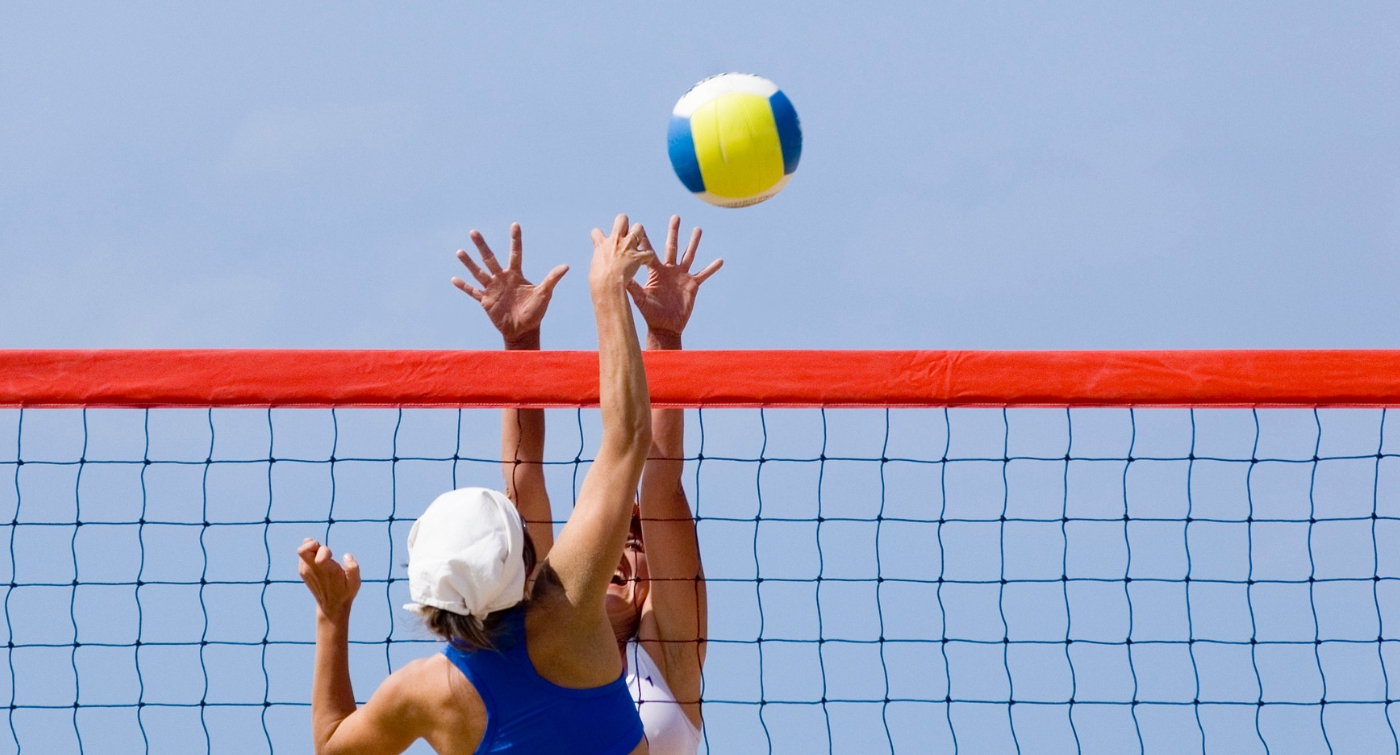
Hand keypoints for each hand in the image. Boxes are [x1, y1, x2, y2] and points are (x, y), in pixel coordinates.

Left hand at [298, 538, 360, 620]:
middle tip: (322, 550)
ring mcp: (305, 571)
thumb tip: (347, 555)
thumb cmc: (345, 591)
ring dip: (312, 548)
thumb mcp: (355, 582)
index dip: (325, 551)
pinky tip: (318, 560)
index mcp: (326, 571)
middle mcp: (312, 570)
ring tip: (321, 555)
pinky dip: (309, 553)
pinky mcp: (302, 572)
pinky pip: (302, 555)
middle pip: (302, 550)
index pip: (319, 556)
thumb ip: (353, 568)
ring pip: (302, 550)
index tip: (332, 556)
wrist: (331, 605)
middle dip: (313, 544)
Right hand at [452, 223, 568, 346]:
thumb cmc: (535, 312)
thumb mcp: (544, 294)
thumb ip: (552, 279)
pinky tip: (454, 279)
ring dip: (469, 263)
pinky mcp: (486, 301)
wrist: (523, 330)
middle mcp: (502, 278)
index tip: (515, 224)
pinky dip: (464, 286)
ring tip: (460, 252)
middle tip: (474, 232)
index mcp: (516, 275)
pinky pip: (472, 292)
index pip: (516, 253)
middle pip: (490, 258)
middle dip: (482, 246)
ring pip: (478, 273)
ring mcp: (493, 289)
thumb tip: (566, 266)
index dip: (515, 239)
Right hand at [589, 214, 653, 292]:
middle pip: (622, 219)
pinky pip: (648, 253)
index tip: (599, 240)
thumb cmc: (598, 280)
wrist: (607, 284)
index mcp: (601, 244)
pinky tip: (644, 262)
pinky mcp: (638, 256)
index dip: (598, 235)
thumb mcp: (594, 267)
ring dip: (639, 234)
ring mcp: (628, 247)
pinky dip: (647, 257)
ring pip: (638, 228)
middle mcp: (615, 241)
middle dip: (624, 223)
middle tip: (624, 233)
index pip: (597, 232)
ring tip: (637, 242)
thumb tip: (599, 264)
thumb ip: (598, 260)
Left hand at [628, 216, 721, 342]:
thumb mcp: (640, 299)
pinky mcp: (692, 285)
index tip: (639, 225)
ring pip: (689, 255)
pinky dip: (712, 268)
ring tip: (697, 229)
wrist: (665, 326)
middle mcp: (669, 270)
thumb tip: (620, 277)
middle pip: (672, 247)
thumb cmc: (650, 314)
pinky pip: (704, 274)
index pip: (649, 252)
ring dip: (693, 242)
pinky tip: (720, 260)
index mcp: (655, 272)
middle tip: (675, 217)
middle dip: (673, 232)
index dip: (644, 239)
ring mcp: (681, 276)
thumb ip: (632, 287)